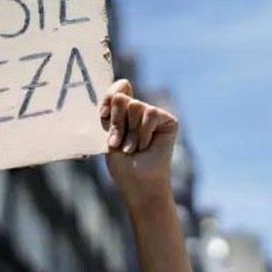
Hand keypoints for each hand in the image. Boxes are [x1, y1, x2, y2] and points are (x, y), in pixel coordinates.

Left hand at [99, 80, 178, 205]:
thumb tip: (124, 88)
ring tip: (133, 149)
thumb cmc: (122, 165)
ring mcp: (153, 115)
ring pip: (135, 106)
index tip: (103, 115)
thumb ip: (113, 111)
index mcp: (122, 113)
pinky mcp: (168, 120)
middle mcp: (138, 111)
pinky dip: (144, 133)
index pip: (117, 90)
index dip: (109, 98)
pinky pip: (150, 113)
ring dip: (130, 133)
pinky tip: (146, 146)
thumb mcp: (109, 135)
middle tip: (119, 143)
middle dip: (117, 123)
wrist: (138, 183)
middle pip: (122, 98)